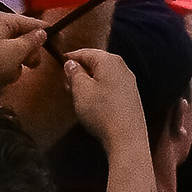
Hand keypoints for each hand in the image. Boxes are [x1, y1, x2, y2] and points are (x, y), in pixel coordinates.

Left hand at [0, 6, 44, 107]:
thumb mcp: (15, 53)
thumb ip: (32, 42)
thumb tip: (41, 32)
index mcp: (1, 19)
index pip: (31, 22)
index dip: (45, 33)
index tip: (59, 44)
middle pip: (21, 36)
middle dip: (28, 52)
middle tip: (31, 65)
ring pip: (11, 51)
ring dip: (15, 64)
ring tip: (8, 74)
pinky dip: (3, 69)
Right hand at [59, 42, 148, 165]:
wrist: (127, 139)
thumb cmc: (103, 113)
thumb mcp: (80, 90)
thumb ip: (74, 73)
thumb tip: (71, 64)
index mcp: (109, 61)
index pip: (85, 52)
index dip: (70, 57)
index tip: (60, 63)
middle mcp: (122, 68)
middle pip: (96, 64)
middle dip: (80, 72)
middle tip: (66, 83)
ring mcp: (129, 83)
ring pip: (103, 76)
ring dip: (89, 83)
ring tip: (76, 96)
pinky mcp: (131, 98)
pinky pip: (111, 88)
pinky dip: (99, 92)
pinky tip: (91, 105)